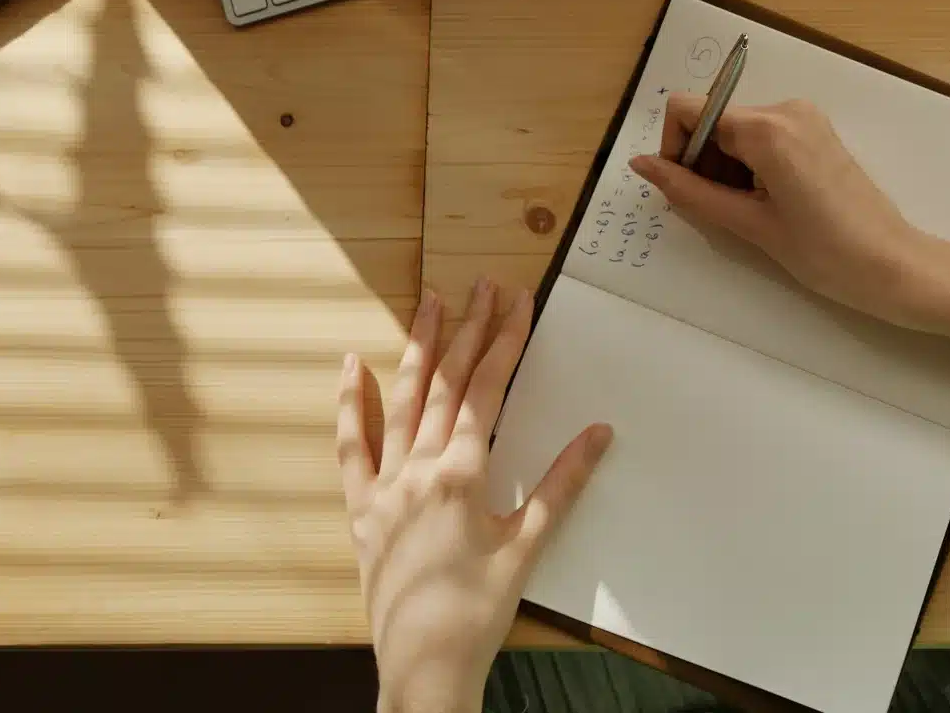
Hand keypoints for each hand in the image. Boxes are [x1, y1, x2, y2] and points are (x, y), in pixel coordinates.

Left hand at [340, 280, 611, 712]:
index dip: (504, 340)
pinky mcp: (360, 510)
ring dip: (419, 349)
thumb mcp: (528, 547)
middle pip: (446, 384)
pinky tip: (352, 366)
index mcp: (461, 474)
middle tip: (483, 285)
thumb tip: (599, 433)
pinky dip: (351, 405)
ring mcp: (383, 487)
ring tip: (430, 302)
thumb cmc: (479, 610)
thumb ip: (561, 485)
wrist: (425, 664)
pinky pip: (351, 448)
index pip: (486, 390)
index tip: (518, 301)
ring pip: (401, 402)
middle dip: (468, 330)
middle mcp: (418, 469)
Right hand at [631, 95, 949, 372]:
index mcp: (766, 127)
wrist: (894, 266)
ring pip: (736, 130)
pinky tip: (770, 205)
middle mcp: (786, 108)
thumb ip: (689, 192)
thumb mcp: (749, 225)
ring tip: (752, 215)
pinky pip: (764, 137)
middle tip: (724, 213)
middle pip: (713, 119)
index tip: (686, 190)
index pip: (688, 109)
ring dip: (727, 168)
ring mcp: (805, 117)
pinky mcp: (817, 132)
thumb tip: (642, 165)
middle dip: (703, 163)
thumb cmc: (824, 253)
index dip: (675, 148)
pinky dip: (751, 166)